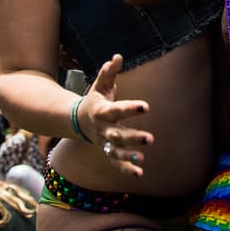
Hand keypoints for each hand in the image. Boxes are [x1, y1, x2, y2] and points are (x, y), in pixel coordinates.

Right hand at [78, 54, 153, 177]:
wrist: (78, 120)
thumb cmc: (96, 100)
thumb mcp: (101, 85)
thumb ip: (109, 72)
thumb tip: (117, 57)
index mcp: (102, 112)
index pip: (117, 110)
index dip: (130, 109)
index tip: (145, 107)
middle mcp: (103, 129)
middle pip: (117, 135)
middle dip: (133, 138)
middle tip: (150, 139)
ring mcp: (105, 142)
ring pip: (116, 151)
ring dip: (128, 156)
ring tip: (142, 157)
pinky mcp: (108, 151)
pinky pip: (115, 162)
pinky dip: (125, 169)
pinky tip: (139, 173)